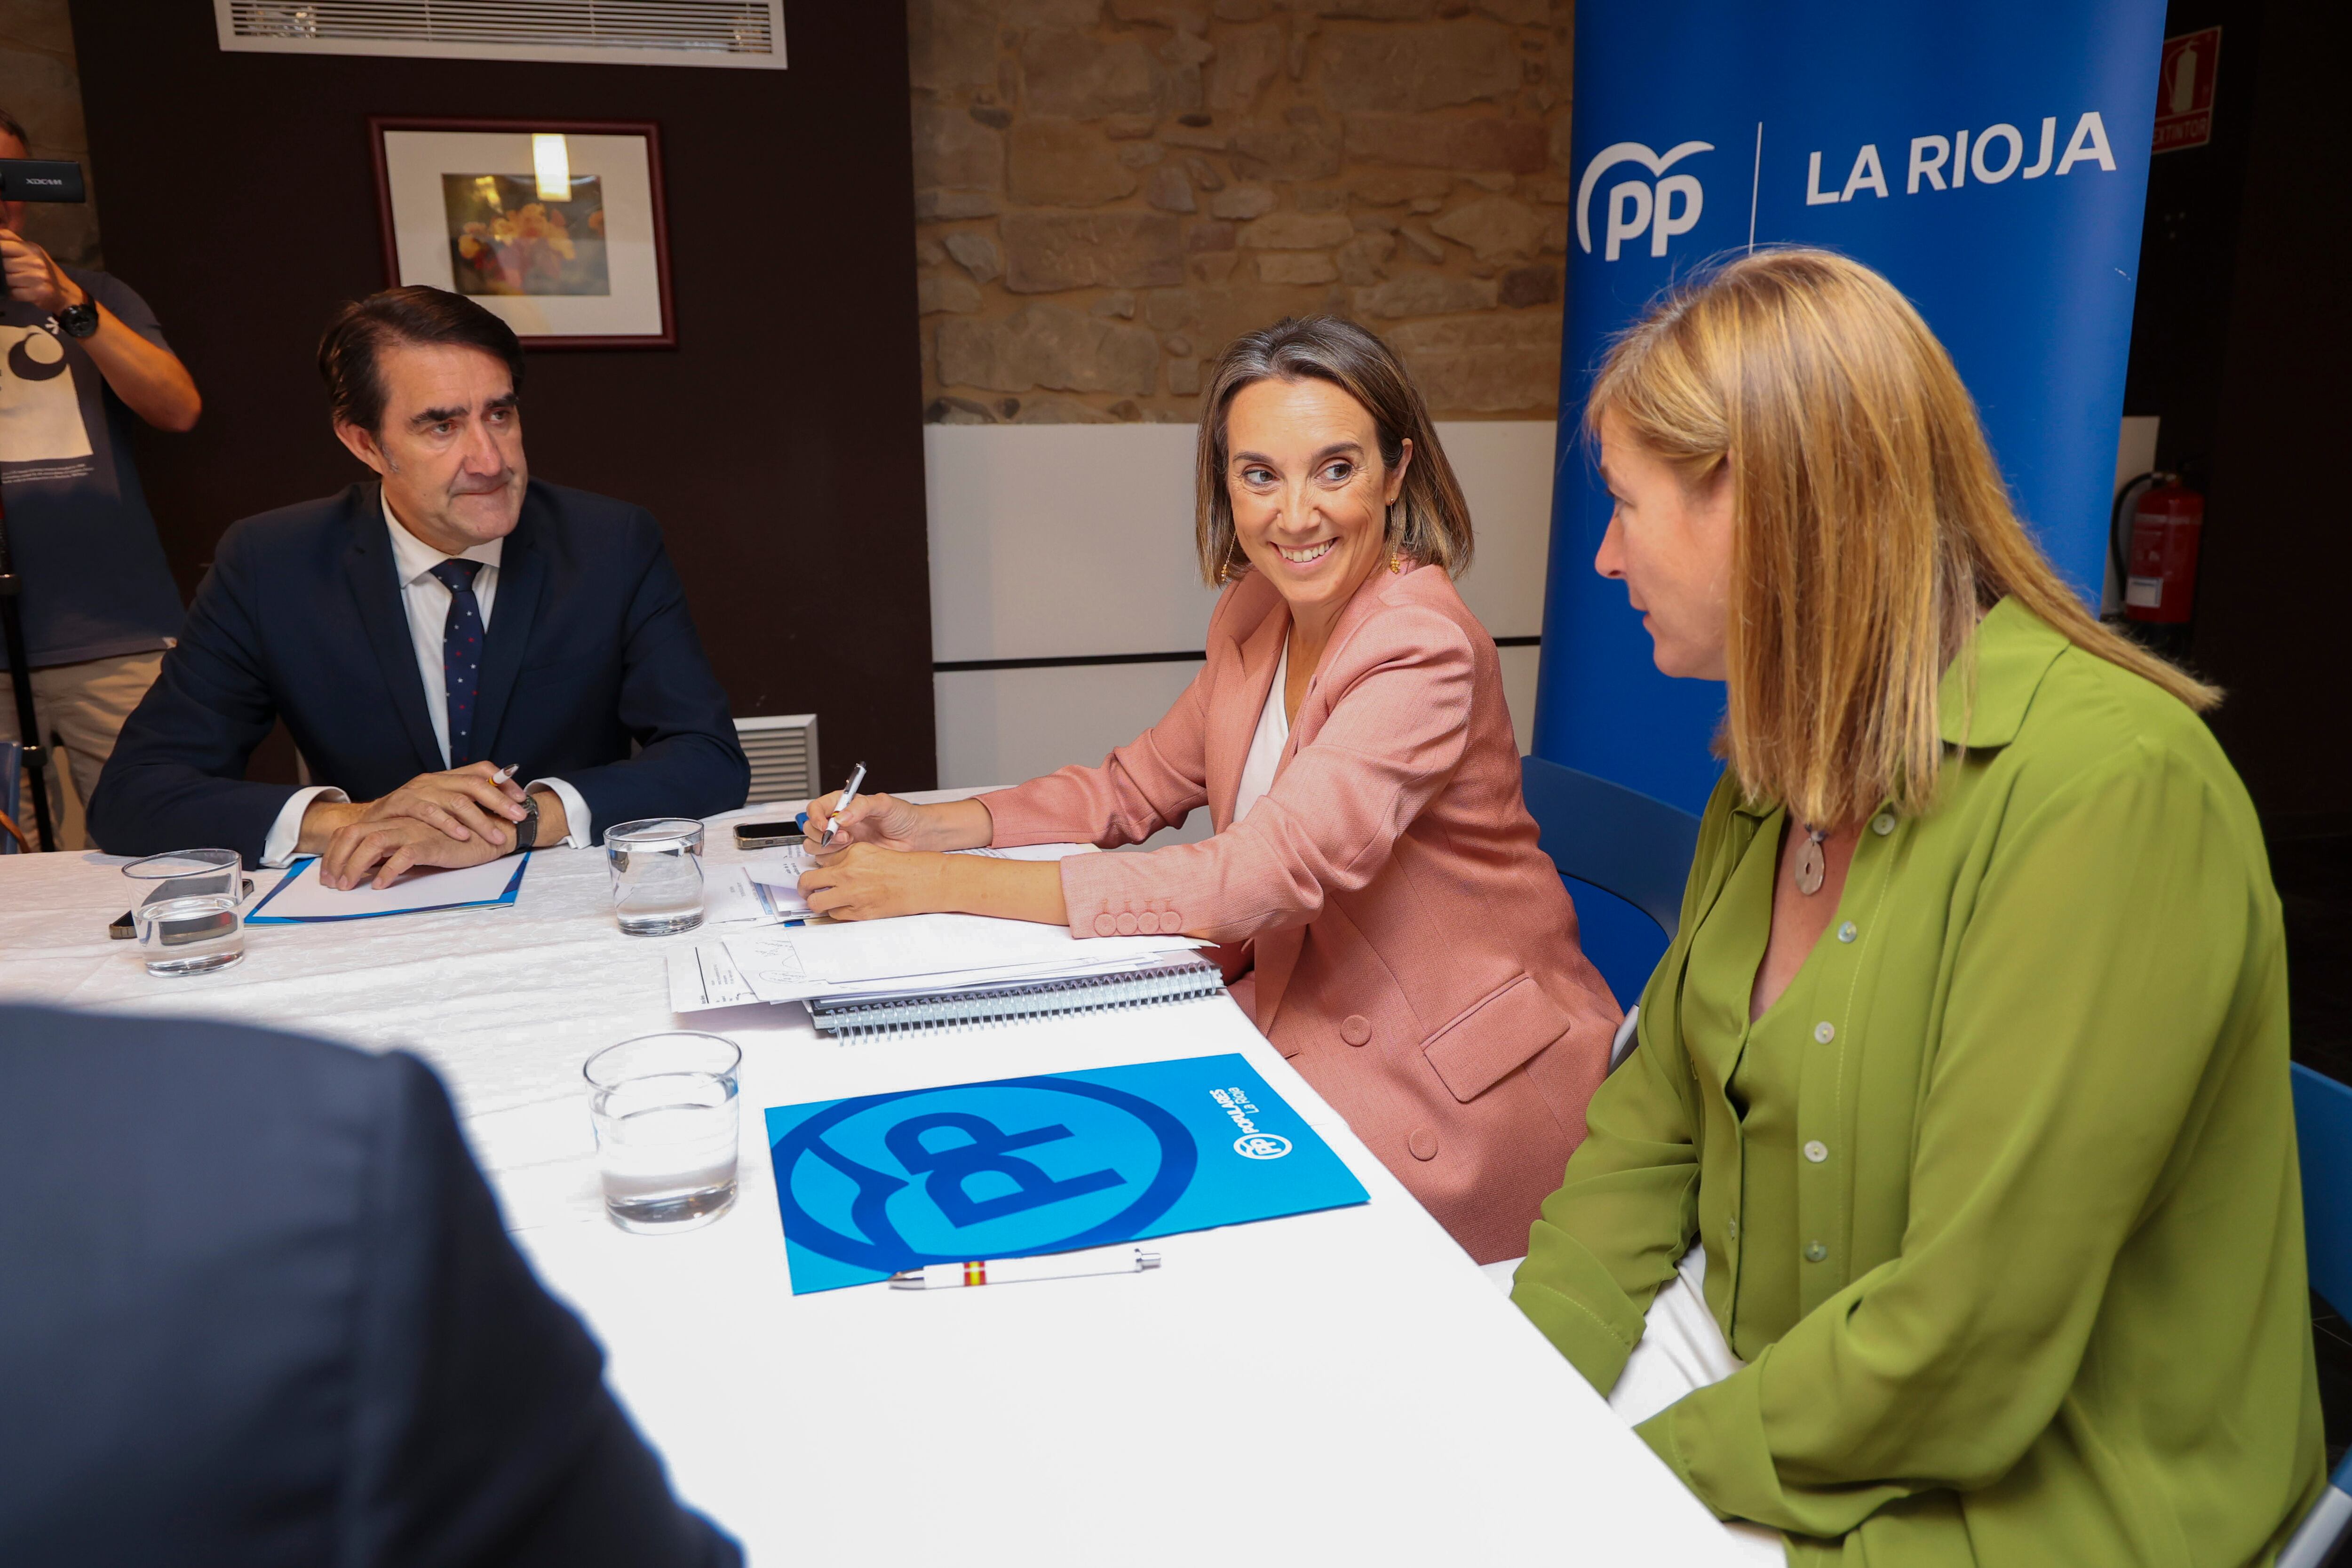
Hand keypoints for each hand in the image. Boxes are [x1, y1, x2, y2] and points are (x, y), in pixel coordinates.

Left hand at [0, 228, 81, 315]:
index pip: (3, 245)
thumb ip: (12, 241)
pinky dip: (12, 294)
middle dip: (3, 271)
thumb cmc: (44, 271)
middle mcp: (36, 261)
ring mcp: (38, 277)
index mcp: (32, 248)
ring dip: (7, 284)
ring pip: (7, 279)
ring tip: (15, 284)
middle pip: (4, 264)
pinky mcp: (39, 292)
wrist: (66, 293)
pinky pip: (13, 293)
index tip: (0, 259)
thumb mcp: (31, 251)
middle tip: (11, 274)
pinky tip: (19, 292)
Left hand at [319, 812, 505, 890]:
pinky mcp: (432, 842)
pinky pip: (403, 856)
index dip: (335, 852)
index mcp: (395, 819)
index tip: (328, 875)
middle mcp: (400, 821)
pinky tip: (381, 885)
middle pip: (354, 834)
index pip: (352, 830)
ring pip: (372, 843)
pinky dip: (388, 872)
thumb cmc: (457, 840)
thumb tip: (371, 869)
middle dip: (336, 860)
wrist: (494, 831)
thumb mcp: (419, 842)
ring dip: (355, 866)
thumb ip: (397, 849)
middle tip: (332, 884)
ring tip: (349, 886)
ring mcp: (415, 830)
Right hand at [362, 762, 527, 848]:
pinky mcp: (403, 803)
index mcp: (447, 777)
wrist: (368, 819)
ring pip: (457, 800)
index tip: (522, 799)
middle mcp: (435, 779)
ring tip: (497, 837)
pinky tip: (463, 836)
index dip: (504, 782)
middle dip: (500, 801)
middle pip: (475, 784)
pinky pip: (429, 812)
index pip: (481, 770)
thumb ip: (464, 803)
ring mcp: (420, 790)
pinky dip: (448, 824)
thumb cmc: (410, 816)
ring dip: (480, 819)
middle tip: (520, 817)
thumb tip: (501, 806)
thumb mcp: (439, 804)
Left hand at [798, 842, 957, 920]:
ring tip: (822, 901)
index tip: (816, 872)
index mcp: (852, 853)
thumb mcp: (873, 852)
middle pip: (808, 881)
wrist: (925, 882)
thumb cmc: (906, 868)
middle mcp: (848, 873)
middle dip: (804, 887)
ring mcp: (852, 894)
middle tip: (806, 889)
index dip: (817, 867)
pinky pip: (835, 915)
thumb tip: (831, 867)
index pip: (820, 859)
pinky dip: (836, 912)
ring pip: (816, 902)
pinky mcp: (859, 912)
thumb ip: (850, 858)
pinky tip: (845, 907)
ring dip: (817, 902)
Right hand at [802, 791, 989, 860]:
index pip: (816, 808)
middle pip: (811, 828)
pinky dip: (835, 861)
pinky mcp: (847, 858)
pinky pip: (829, 862)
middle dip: (822, 834)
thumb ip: (861, 807)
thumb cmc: (903, 817)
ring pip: (816, 846)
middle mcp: (840, 823)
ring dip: (827, 847)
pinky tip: (853, 856)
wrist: (918, 837)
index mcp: (844, 805)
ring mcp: (842, 841)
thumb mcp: (884, 804)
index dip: (816, 816)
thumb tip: (841, 817)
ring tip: (850, 844)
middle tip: (844, 836)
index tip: (826, 825)